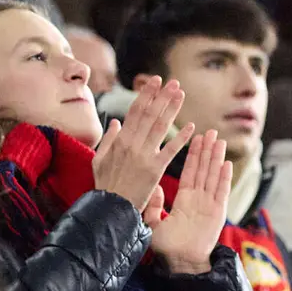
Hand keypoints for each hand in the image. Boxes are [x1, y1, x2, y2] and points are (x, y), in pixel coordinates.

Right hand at [93, 76, 194, 209]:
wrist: (110, 208)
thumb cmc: (106, 185)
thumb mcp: (99, 159)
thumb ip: (108, 138)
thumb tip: (115, 121)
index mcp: (119, 140)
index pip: (134, 111)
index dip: (145, 95)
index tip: (155, 82)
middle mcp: (131, 144)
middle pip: (148, 114)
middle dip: (161, 96)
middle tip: (173, 82)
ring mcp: (143, 156)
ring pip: (159, 127)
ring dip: (171, 109)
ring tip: (181, 94)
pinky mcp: (154, 169)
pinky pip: (170, 151)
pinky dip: (181, 138)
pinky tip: (192, 128)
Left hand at [148, 131, 232, 274]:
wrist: (181, 263)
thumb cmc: (168, 247)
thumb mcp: (154, 224)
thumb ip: (155, 206)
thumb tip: (155, 189)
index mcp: (185, 200)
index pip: (190, 172)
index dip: (193, 155)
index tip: (196, 138)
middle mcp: (199, 200)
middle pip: (204, 170)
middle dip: (207, 150)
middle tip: (210, 131)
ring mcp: (209, 205)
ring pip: (213, 176)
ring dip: (216, 158)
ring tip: (219, 140)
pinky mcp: (217, 213)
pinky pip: (221, 192)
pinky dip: (224, 178)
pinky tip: (227, 164)